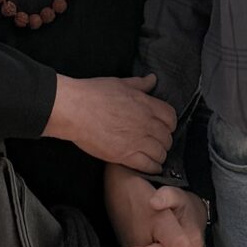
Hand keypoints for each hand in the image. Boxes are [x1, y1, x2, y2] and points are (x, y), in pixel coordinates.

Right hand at [45, 74, 174, 170]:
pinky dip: (153, 167)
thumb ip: (139, 84)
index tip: (164, 127)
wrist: (75, 110)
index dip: (170, 123)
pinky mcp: (125, 156)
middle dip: (165, 140)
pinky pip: (148, 165)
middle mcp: (146, 123)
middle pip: (167, 137)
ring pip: (160, 153)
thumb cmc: (93, 94)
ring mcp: (137, 141)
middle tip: (158, 142)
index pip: (171, 117)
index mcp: (146, 104)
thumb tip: (152, 79)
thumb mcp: (119, 83)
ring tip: (155, 155)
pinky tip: (151, 166)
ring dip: (160, 155)